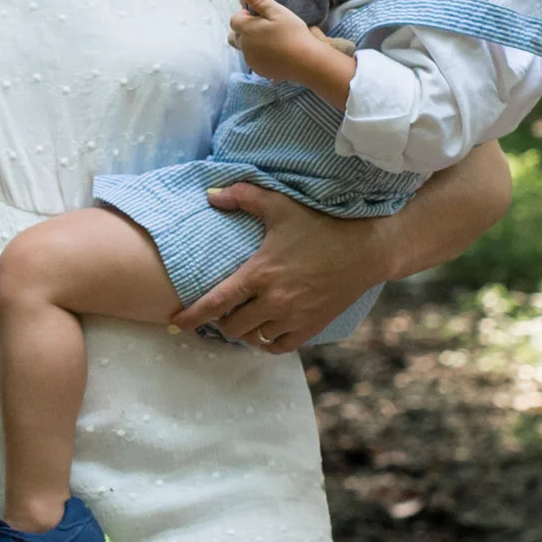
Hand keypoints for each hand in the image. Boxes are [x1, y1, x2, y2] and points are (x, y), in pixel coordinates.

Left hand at [171, 181, 385, 352]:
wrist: (366, 249)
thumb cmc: (321, 225)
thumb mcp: (280, 206)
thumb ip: (243, 197)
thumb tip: (210, 195)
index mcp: (259, 273)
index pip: (215, 303)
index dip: (192, 316)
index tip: (175, 322)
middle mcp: (273, 300)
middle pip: (231, 326)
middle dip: (223, 320)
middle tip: (227, 308)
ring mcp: (293, 317)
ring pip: (253, 338)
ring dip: (245, 330)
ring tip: (247, 316)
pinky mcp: (311, 327)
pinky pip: (278, 346)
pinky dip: (267, 341)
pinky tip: (267, 329)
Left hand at [229, 0, 336, 86]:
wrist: (306, 62)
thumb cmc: (293, 33)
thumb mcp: (278, 11)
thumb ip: (259, 0)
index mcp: (246, 30)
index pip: (234, 20)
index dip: (245, 15)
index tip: (261, 16)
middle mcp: (244, 47)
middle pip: (234, 36)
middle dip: (244, 30)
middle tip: (264, 28)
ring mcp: (251, 61)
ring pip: (244, 49)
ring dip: (252, 43)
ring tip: (272, 40)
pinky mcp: (260, 71)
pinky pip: (254, 60)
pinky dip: (260, 55)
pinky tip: (276, 53)